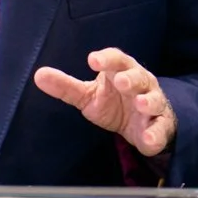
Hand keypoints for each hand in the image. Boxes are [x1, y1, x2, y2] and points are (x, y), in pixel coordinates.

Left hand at [33, 48, 177, 159]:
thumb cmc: (114, 101)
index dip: (107, 58)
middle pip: (138, 76)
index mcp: (121, 71)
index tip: (93, 60)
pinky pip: (160, 129)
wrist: (141, 124)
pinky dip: (155, 135)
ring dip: (148, 102)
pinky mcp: (159, 126)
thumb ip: (66, 86)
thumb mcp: (88, 95)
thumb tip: (38, 75)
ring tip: (140, 104)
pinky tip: (148, 139)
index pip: (116, 59)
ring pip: (154, 100)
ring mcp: (153, 104)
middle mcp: (141, 84)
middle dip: (130, 78)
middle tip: (120, 81)